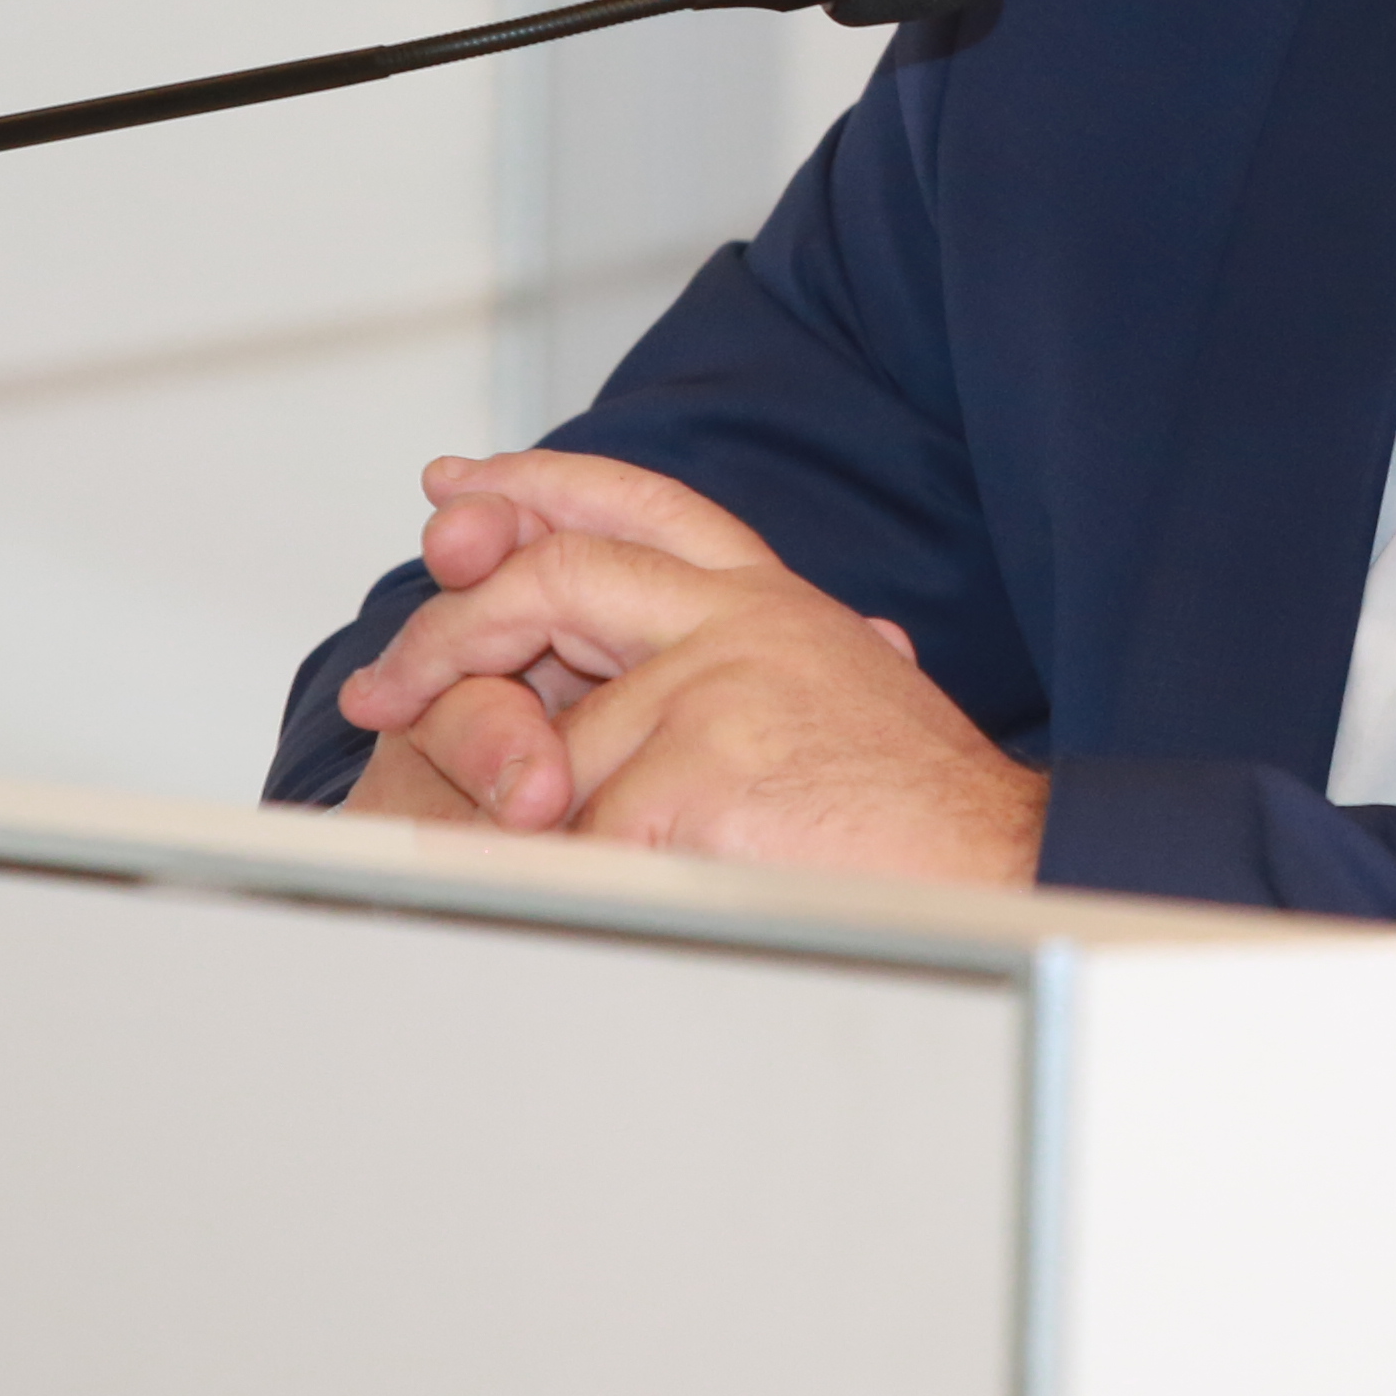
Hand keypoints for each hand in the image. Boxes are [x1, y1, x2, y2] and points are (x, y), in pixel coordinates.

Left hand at [330, 452, 1047, 886]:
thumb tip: (857, 628)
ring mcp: (718, 689)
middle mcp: (741, 619)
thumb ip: (817, 657)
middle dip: (448, 634)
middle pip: (552, 578)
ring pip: (556, 749)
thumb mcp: (861, 697)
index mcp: (770, 598)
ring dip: (547, 829)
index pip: (636, 503)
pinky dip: (572, 887)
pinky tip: (611, 910)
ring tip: (599, 881)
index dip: (535, 485)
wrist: (1012, 873)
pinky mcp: (700, 776)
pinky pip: (578, 841)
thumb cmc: (932, 816)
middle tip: (384, 689)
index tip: (456, 491)